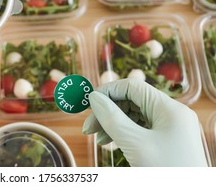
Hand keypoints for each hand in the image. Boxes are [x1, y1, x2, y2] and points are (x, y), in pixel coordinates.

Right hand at [83, 78, 207, 166]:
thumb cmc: (167, 173)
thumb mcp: (135, 144)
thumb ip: (112, 118)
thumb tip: (93, 97)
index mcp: (169, 108)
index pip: (132, 87)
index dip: (107, 91)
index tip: (88, 103)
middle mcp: (171, 114)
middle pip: (131, 101)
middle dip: (107, 112)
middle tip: (88, 128)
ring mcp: (170, 128)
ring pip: (134, 116)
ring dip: (113, 124)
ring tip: (99, 139)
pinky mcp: (166, 141)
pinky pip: (140, 129)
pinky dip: (123, 134)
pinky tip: (110, 142)